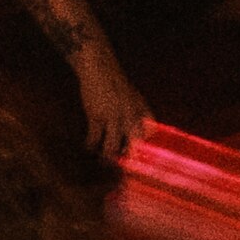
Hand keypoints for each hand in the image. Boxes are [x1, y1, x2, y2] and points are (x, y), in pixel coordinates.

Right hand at [74, 50, 151, 168]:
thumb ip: (138, 116)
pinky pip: (95, 138)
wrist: (100, 68)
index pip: (151, 135)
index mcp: (142, 111)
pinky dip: (91, 145)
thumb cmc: (117, 84)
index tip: (147, 162)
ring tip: (103, 162)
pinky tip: (88, 148)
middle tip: (126, 171)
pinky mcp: (97, 116)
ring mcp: (114, 117)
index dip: (150, 149)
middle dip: (131, 160)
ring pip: (112, 147)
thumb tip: (141, 135)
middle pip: (135, 146)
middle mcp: (131, 116)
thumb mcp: (134, 98)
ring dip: (107, 157)